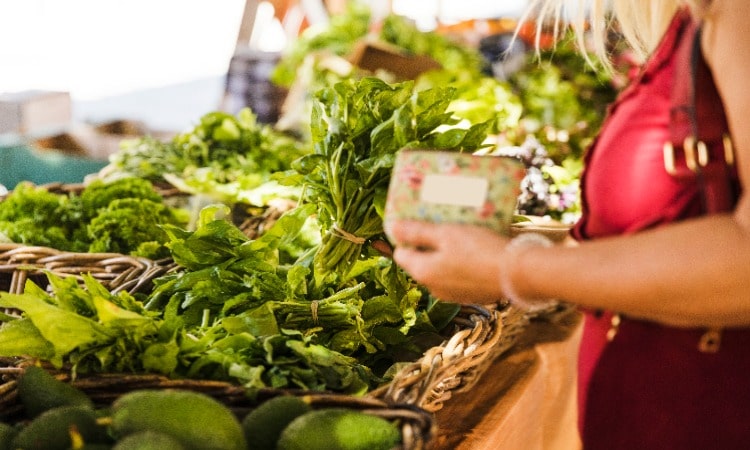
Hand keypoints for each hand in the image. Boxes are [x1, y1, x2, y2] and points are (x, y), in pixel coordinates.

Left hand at [388, 220, 509, 302]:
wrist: (518, 274)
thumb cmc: (479, 249)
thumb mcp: (446, 234)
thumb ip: (418, 232)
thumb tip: (391, 229)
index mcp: (423, 272)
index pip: (400, 254)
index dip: (405, 237)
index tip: (416, 221)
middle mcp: (433, 288)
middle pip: (420, 262)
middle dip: (427, 244)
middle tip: (440, 224)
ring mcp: (452, 295)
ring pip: (440, 270)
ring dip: (445, 254)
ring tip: (459, 234)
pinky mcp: (471, 296)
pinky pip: (457, 277)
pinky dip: (461, 264)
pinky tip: (475, 250)